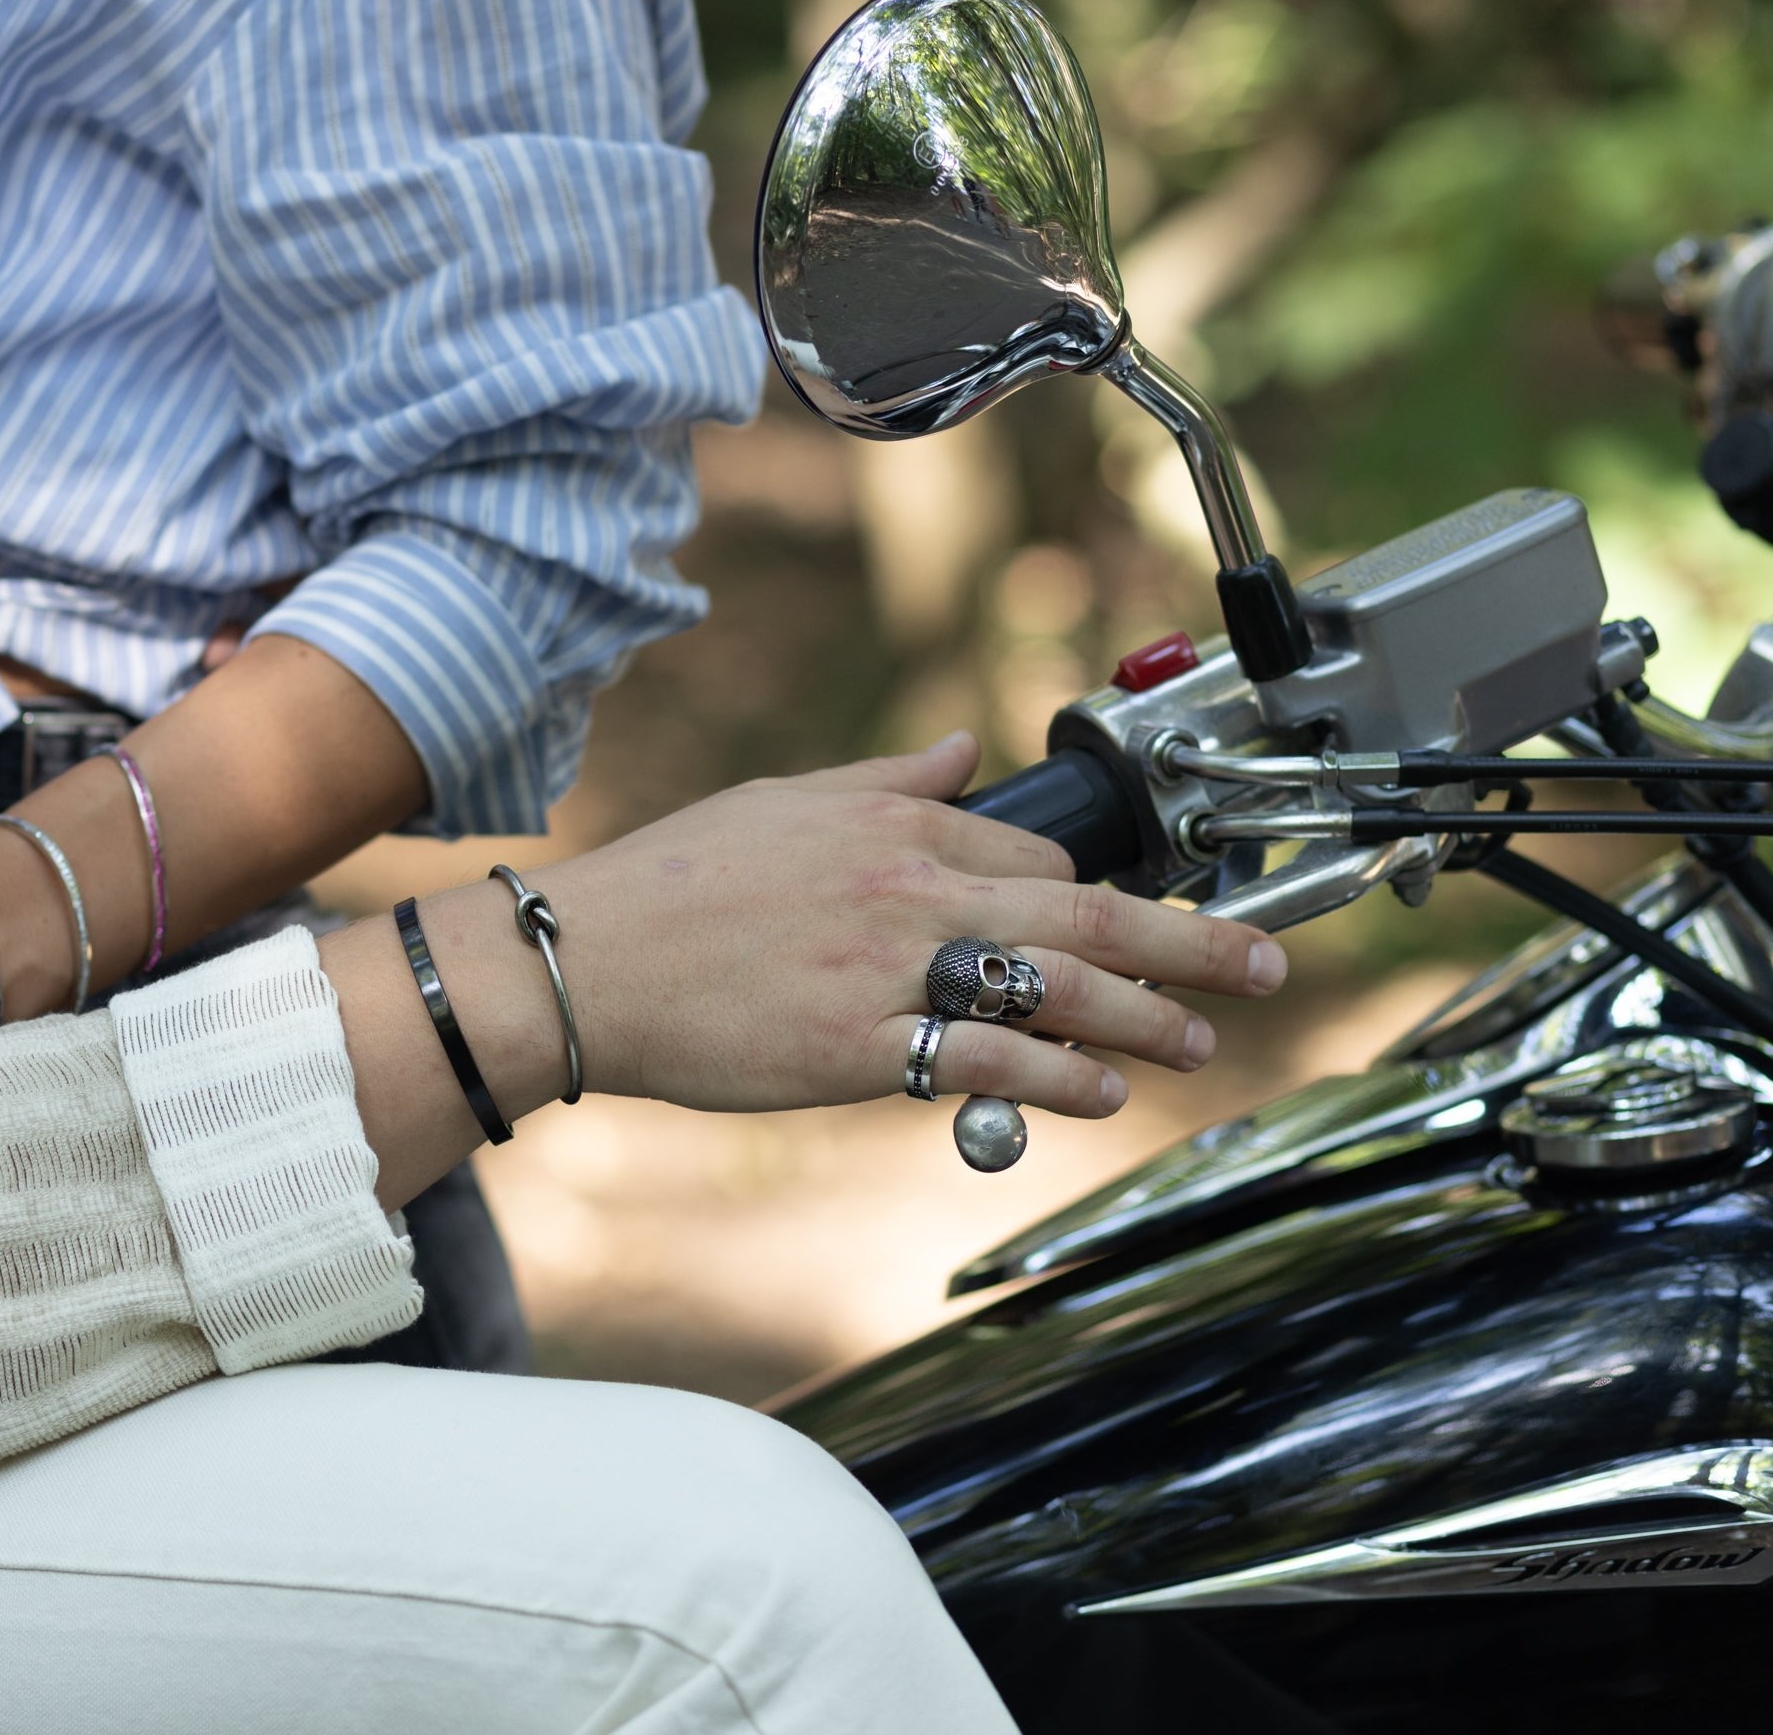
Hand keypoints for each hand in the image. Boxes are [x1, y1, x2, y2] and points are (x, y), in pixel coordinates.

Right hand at [539, 731, 1287, 1116]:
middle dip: (1187, 941)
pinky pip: (984, 1062)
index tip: (1154, 913)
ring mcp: (889, 968)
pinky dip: (1056, 1079)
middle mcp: (908, 886)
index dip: (1109, 889)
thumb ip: (890, 778)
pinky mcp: (859, 1046)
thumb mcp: (786, 800)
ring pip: (1052, 988)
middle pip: (1080, 912)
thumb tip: (962, 753)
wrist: (584, 961)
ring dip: (1144, 1019)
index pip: (1035, 855)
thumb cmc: (675, 883)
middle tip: (1261, 965)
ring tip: (1201, 1040)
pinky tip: (1104, 1093)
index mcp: (894, 823)